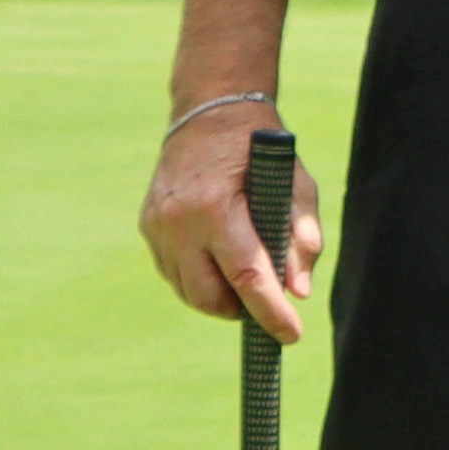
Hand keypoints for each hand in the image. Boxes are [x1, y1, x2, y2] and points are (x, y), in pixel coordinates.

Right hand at [143, 113, 324, 336]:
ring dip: (220, 297)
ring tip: (245, 279)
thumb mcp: (296, 185)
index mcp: (217, 207)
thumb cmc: (261, 152)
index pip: (247, 277)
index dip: (271, 313)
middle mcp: (179, 220)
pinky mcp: (147, 227)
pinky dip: (199, 280)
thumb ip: (301, 238)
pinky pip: (174, 274)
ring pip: (189, 292)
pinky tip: (219, 261)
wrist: (209, 114)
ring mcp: (157, 226)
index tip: (291, 336)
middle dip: (242, 310)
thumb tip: (297, 291)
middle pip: (211, 297)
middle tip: (267, 301)